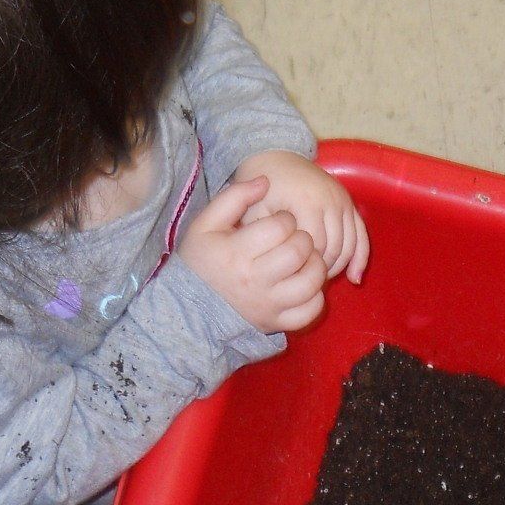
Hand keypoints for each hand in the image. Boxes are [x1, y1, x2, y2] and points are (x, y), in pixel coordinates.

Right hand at [179, 174, 328, 333]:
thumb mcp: (206, 224)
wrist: (188, 307)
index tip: (280, 222)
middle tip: (295, 239)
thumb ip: (234, 197)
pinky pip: (309, 312)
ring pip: (311, 282)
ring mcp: (268, 305)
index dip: (286, 219)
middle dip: (303, 239)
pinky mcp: (276, 323)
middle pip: (299, 252)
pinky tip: (306, 285)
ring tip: (305, 260)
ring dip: (316, 266)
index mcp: (237, 252)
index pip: (280, 227)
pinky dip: (316, 297)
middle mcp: (255, 280)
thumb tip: (265, 181)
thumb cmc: (200, 260)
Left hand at [233, 150, 369, 282]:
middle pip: (334, 248)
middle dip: (322, 269)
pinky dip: (360, 258)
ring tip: (321, 279)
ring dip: (339, 266)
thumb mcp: (256, 210)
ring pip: (349, 244)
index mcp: (306, 202)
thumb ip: (266, 237)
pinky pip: (361, 234)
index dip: (306, 267)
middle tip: (306, 283)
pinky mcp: (349, 202)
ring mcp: (342, 200)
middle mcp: (330, 199)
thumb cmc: (263, 189)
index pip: (315, 247)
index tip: (293, 280)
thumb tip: (281, 267)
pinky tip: (354, 279)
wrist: (276, 158)